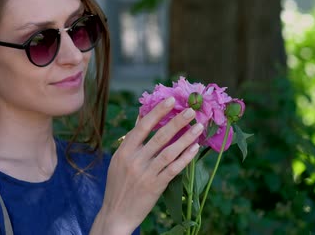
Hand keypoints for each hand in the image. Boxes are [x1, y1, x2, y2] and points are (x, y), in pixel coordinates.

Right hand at [91, 97, 203, 234]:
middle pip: (159, 136)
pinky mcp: (156, 186)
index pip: (142, 127)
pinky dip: (185, 158)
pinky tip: (194, 149)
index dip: (157, 112)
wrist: (116, 213)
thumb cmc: (118, 185)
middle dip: (177, 121)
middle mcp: (135, 160)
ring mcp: (146, 173)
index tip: (171, 100)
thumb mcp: (119, 160)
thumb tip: (142, 118)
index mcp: (124, 151)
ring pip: (170, 151)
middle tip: (191, 110)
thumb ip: (132, 141)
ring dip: (186, 138)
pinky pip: (174, 169)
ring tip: (198, 127)